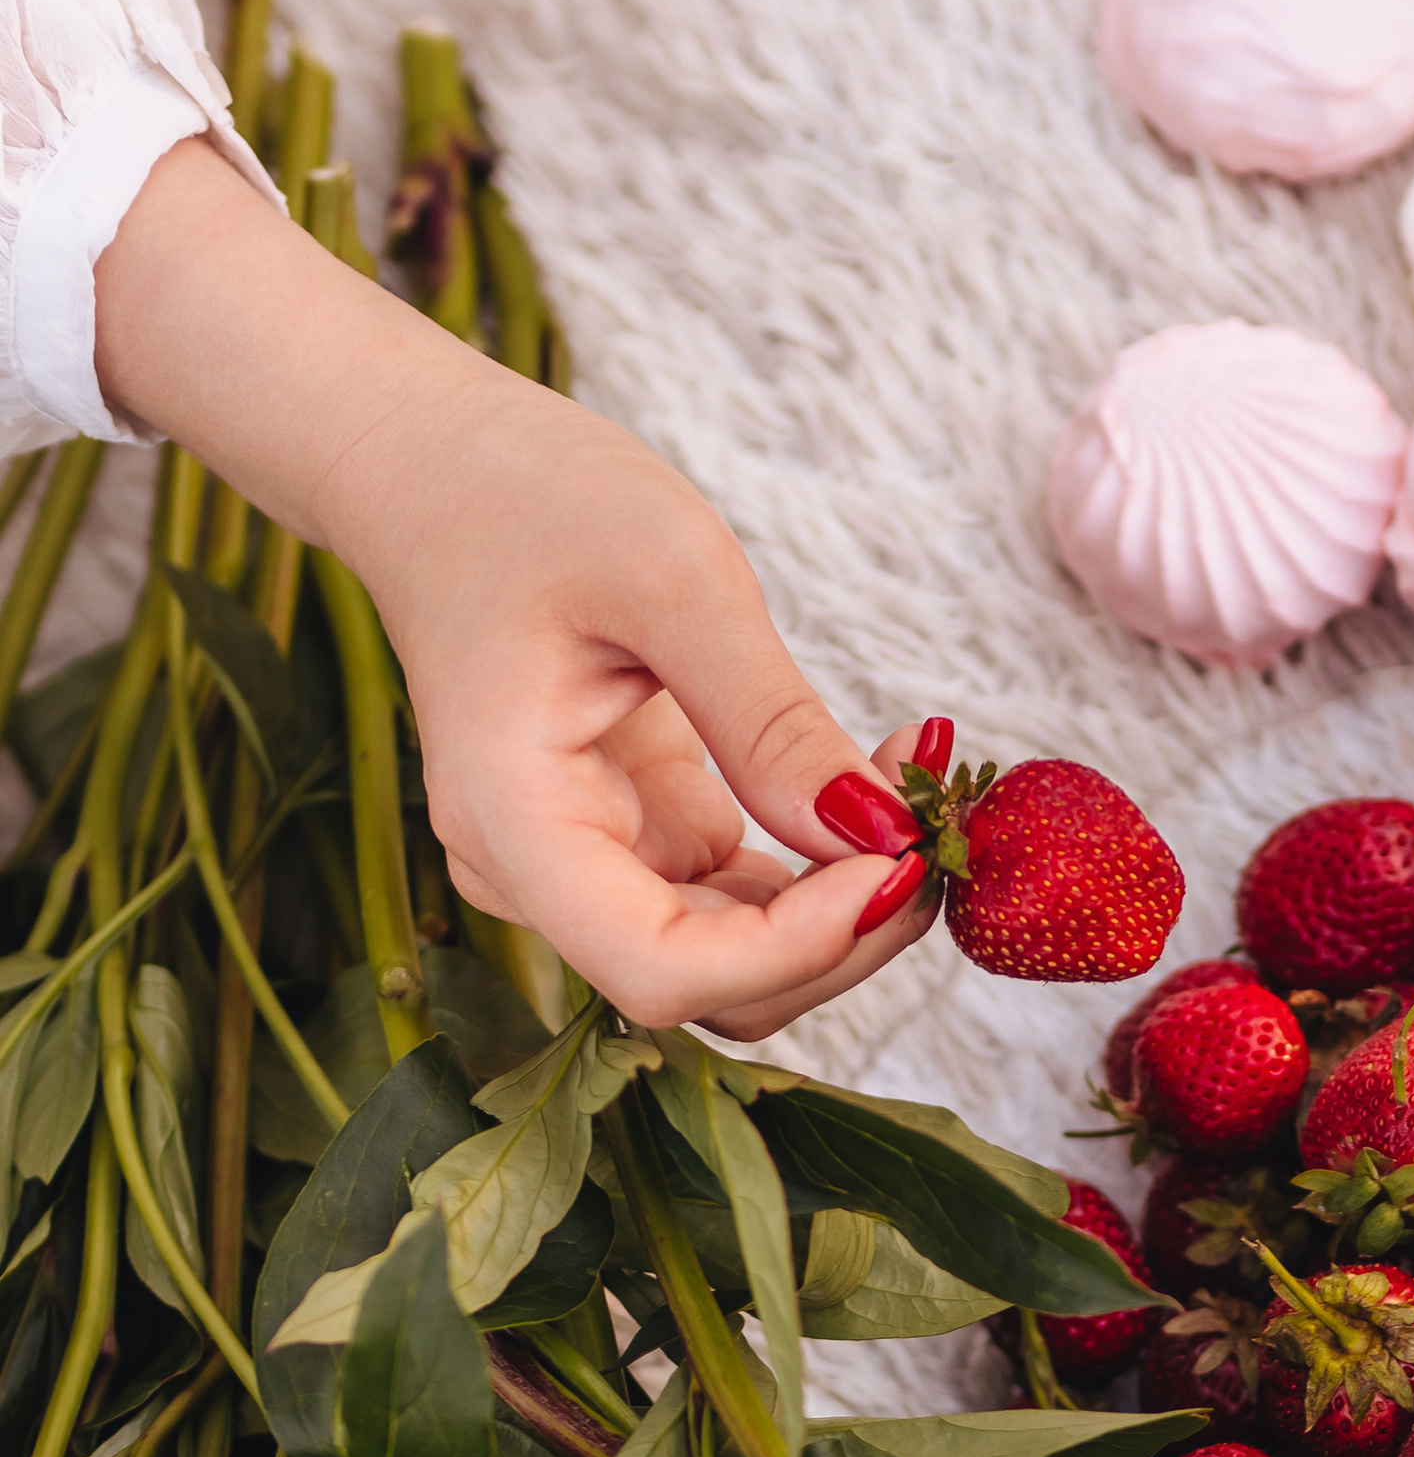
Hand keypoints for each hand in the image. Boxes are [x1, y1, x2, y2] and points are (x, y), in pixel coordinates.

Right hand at [94, 136, 935, 1033]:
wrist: (435, 469)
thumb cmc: (524, 497)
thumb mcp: (671, 576)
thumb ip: (769, 720)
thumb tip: (875, 833)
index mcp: (513, 825)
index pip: (660, 971)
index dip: (794, 948)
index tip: (895, 863)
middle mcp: (541, 876)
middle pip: (714, 986)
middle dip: (845, 934)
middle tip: (935, 825)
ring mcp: (589, 867)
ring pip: (741, 959)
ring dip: (848, 906)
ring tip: (919, 793)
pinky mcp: (637, 841)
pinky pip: (745, 899)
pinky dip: (823, 867)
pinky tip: (875, 785)